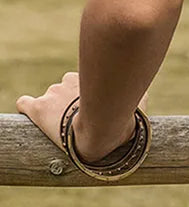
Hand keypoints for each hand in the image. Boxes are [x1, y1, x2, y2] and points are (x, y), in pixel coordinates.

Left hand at [15, 71, 145, 164]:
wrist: (102, 129)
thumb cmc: (123, 114)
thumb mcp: (140, 101)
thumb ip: (138, 96)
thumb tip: (143, 96)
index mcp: (88, 77)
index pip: (82, 81)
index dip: (87, 95)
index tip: (91, 107)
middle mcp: (67, 82)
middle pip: (64, 91)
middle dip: (70, 103)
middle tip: (80, 119)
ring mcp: (51, 94)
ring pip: (49, 100)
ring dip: (55, 111)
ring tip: (64, 127)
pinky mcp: (38, 109)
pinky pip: (26, 104)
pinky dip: (28, 108)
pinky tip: (33, 117)